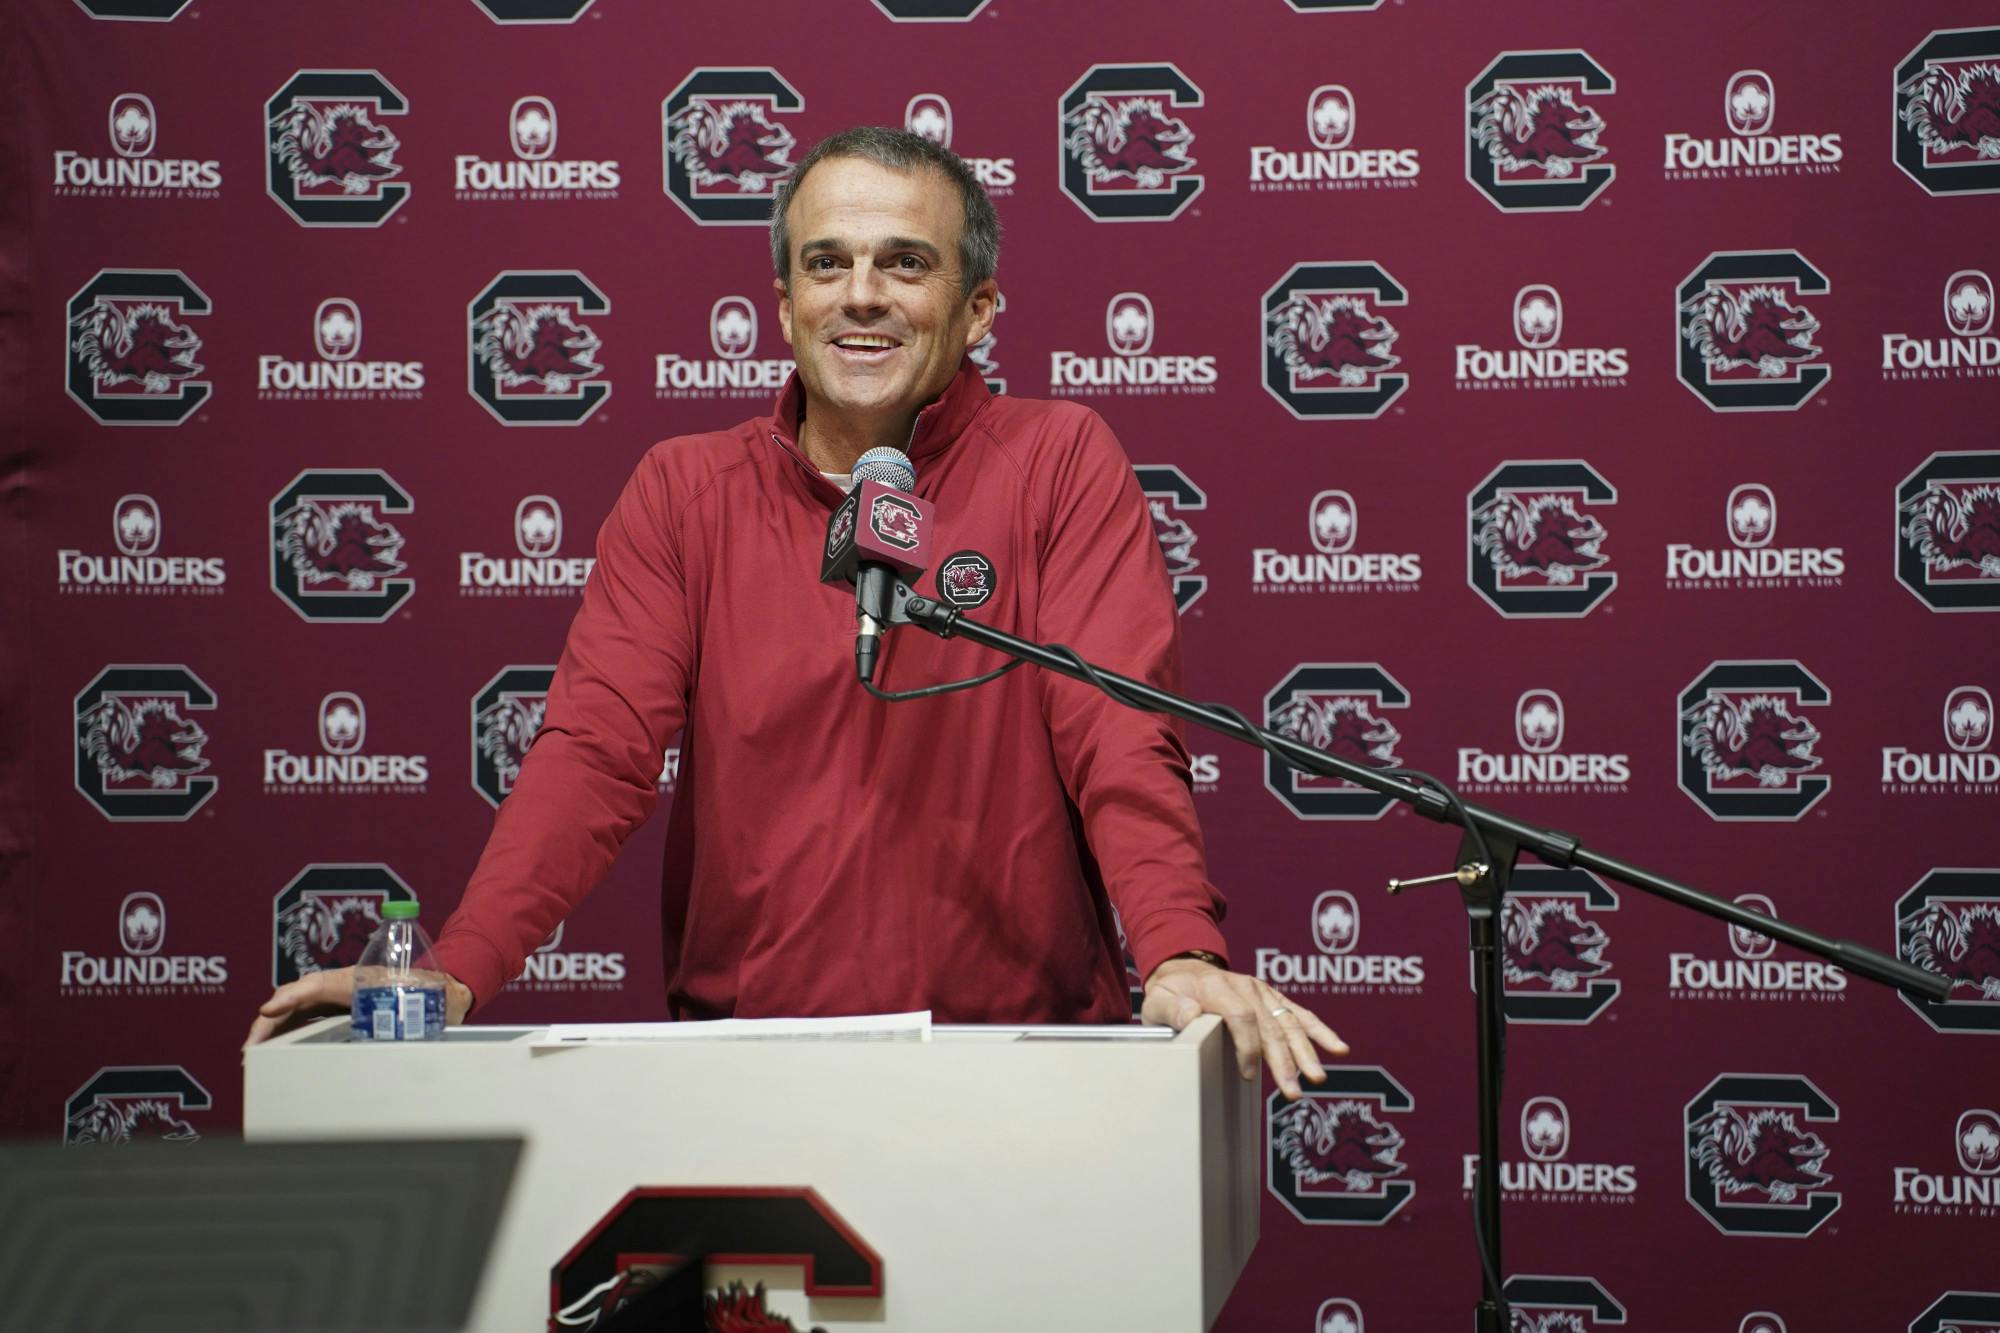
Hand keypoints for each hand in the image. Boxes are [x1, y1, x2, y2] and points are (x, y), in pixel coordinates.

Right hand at [243, 966, 473, 1047]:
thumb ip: (412, 1015)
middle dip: (269, 1020)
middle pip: (298, 997)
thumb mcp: (422, 1002)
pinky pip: (305, 1016)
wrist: (445, 989)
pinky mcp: (337, 1007)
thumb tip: (402, 1038)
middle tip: (250, 1049)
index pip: (319, 984)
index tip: (270, 1009)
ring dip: (271, 1028)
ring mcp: (338, 995)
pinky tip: (271, 1049)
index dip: (292, 996)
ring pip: (296, 1008)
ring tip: (253, 1055)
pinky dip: (285, 1031)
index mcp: (362, 978)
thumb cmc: (434, 993)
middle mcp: (344, 984)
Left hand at [1140, 957, 1347, 1100]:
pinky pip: (1299, 1014)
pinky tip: (1339, 1048)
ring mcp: (1261, 992)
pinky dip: (1320, 1031)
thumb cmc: (1171, 992)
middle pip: (1269, 1025)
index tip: (1248, 1075)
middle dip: (1283, 1060)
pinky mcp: (1273, 998)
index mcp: (1216, 988)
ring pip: (1289, 1023)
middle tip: (1293, 1091)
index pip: (1239, 1016)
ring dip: (1305, 1052)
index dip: (1247, 1046)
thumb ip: (1172, 1009)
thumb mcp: (1157, 999)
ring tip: (1317, 1078)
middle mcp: (1245, 988)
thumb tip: (1190, 1014)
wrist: (1184, 968)